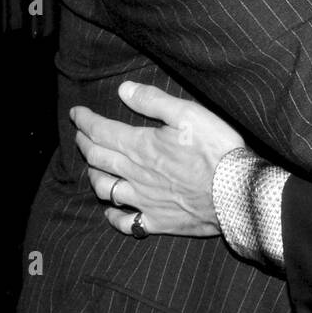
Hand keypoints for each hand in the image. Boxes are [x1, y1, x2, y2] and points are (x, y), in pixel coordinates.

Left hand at [71, 81, 245, 238]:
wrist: (235, 192)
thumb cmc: (216, 150)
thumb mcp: (189, 114)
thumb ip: (154, 101)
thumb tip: (124, 90)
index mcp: (141, 146)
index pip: (101, 131)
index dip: (84, 121)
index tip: (76, 113)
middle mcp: (135, 174)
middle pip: (97, 158)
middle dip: (84, 143)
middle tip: (80, 135)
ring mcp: (144, 200)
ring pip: (105, 189)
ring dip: (93, 175)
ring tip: (93, 167)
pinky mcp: (157, 221)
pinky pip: (125, 222)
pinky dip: (113, 216)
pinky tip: (111, 210)